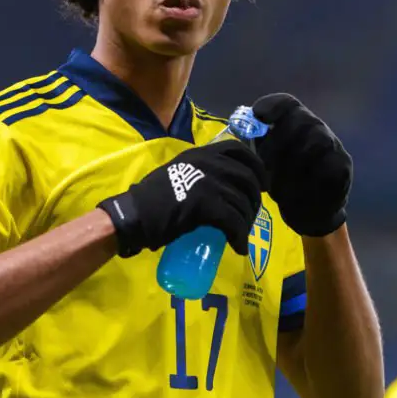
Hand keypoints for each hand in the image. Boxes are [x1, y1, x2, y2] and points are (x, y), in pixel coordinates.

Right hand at [99, 140, 267, 256]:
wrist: (134, 214)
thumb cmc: (151, 197)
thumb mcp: (179, 171)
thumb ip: (199, 172)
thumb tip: (222, 186)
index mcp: (201, 153)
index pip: (239, 150)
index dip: (257, 166)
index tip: (262, 183)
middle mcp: (208, 163)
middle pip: (248, 178)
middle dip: (256, 199)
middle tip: (252, 215)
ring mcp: (208, 182)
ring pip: (243, 202)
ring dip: (247, 222)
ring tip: (241, 235)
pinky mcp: (206, 204)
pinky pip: (235, 221)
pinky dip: (240, 237)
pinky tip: (238, 247)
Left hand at [252, 93, 351, 236]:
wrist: (307, 209)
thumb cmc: (282, 178)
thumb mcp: (264, 161)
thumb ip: (254, 144)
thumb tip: (239, 130)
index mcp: (293, 121)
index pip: (286, 103)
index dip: (271, 106)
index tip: (258, 116)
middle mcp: (316, 127)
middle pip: (300, 119)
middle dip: (277, 142)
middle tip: (263, 166)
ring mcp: (333, 145)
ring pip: (316, 141)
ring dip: (293, 163)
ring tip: (278, 185)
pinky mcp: (343, 167)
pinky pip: (328, 167)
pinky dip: (310, 181)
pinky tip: (298, 192)